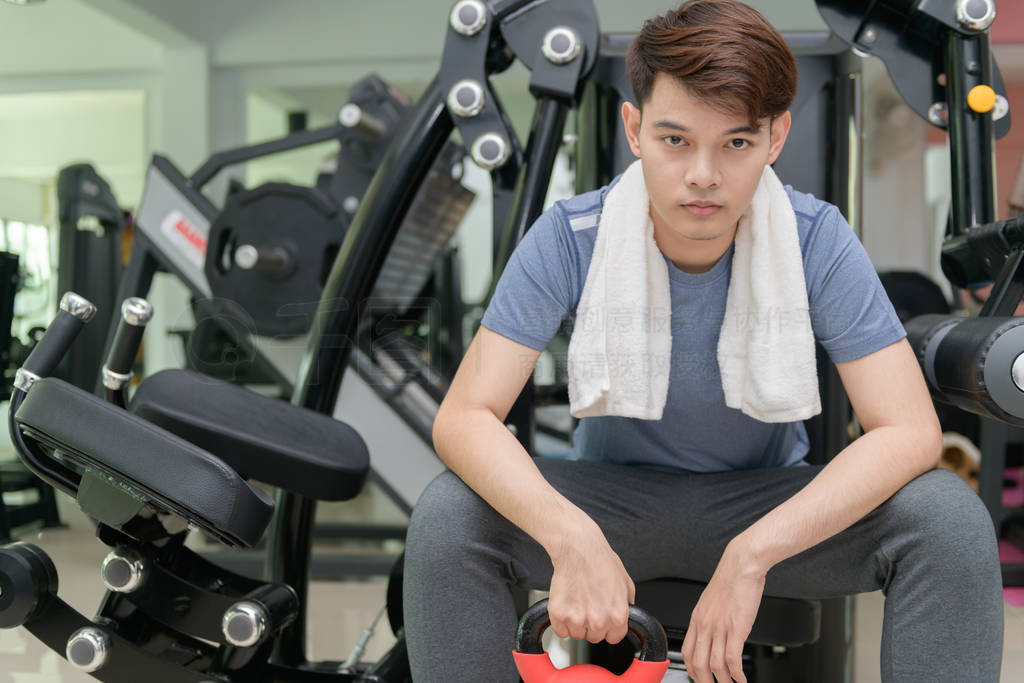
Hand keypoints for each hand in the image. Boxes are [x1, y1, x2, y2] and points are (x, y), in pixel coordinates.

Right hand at [545, 515, 634, 644]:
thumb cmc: (600, 560)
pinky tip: (566, 603)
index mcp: (617, 616)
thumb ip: (627, 602)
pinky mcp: (559, 615)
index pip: (613, 638)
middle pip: (594, 637)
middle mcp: (598, 621)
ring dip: (575, 622)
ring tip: (576, 600)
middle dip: (590, 624)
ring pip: (576, 634)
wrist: (578, 548)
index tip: (601, 619)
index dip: (607, 628)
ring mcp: (577, 619)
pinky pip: (560, 631)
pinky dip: (560, 621)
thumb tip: (627, 611)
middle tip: (586, 604)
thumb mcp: (625, 581)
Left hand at [681, 541, 765, 682]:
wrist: (741, 564)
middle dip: (705, 681)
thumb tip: (713, 635)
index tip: (699, 677)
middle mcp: (705, 625)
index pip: (686, 651)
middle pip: (698, 663)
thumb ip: (710, 618)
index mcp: (697, 618)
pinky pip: (733, 658)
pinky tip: (742, 678)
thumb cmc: (730, 580)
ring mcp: (720, 627)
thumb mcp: (711, 601)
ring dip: (724, 681)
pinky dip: (737, 674)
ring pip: (715, 665)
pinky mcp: (736, 628)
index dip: (691, 669)